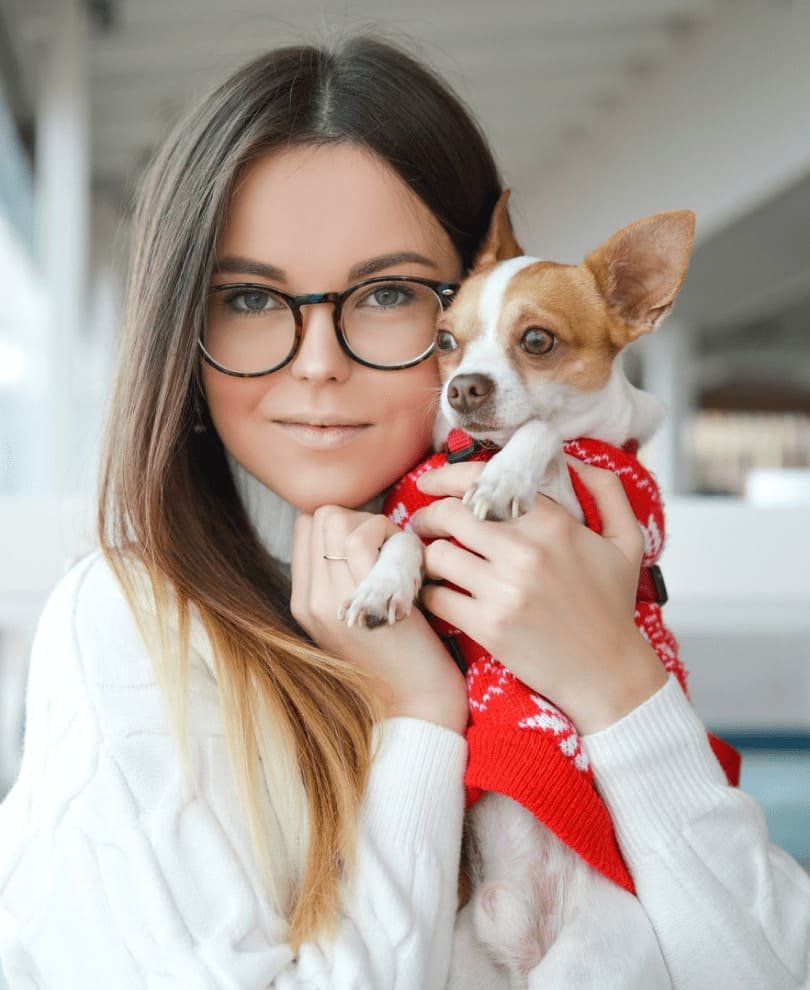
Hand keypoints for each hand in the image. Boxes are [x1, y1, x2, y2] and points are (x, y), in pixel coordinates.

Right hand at [290, 505, 468, 733]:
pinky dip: (391, 536)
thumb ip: (346, 578)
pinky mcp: (357, 602)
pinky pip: (361, 539)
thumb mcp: (358, 616)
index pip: (307, 526)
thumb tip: (359, 533)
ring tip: (400, 556)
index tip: (378, 545)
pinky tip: (411, 562)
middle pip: (321, 515)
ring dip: (377, 524)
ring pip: (336, 518)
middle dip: (361, 518)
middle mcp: (308, 599)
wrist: (416, 705)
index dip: (347, 523)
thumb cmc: (401, 655)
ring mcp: (328, 600)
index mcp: (303, 601)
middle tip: (392, 547)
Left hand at [411, 456, 667, 733]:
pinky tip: (436, 593)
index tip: (429, 482)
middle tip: (424, 524)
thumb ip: (607, 490)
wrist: (609, 674)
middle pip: (449, 514)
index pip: (483, 483)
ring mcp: (504, 590)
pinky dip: (429, 593)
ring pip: (438, 555)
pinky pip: (436, 597)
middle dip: (429, 516)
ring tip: (430, 560)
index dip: (446, 476)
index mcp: (554, 524)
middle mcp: (525, 552)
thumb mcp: (627, 541)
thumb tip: (573, 458)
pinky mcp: (488, 626)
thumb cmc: (613, 607)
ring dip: (426, 556)